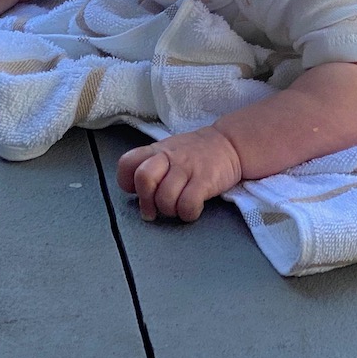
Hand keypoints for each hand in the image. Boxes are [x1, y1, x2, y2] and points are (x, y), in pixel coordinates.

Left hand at [117, 127, 243, 221]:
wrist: (230, 143)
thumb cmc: (195, 153)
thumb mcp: (169, 151)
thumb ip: (151, 166)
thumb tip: (137, 193)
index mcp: (157, 150)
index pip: (127, 163)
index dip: (126, 182)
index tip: (137, 191)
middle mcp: (170, 157)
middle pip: (144, 178)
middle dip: (146, 201)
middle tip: (153, 210)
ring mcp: (187, 168)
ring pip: (165, 198)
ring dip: (169, 210)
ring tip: (177, 207)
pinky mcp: (205, 180)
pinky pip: (187, 205)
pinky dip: (187, 214)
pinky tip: (192, 209)